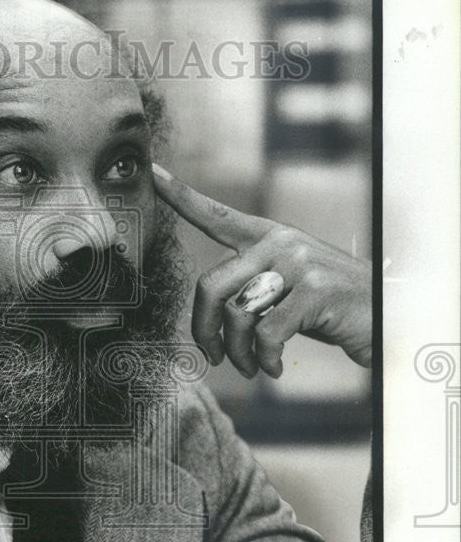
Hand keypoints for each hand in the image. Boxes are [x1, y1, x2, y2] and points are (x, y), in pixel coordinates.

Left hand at [152, 164, 371, 377]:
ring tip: (252, 366)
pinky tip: (274, 368)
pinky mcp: (316, 292)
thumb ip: (250, 288)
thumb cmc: (328, 305)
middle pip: (211, 285)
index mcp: (268, 236)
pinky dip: (265, 360)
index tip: (153, 174)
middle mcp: (280, 243)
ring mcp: (300, 264)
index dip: (182, 197)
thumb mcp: (285, 287)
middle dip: (203, 329)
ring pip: (238, 315)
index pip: (216, 216)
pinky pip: (267, 334)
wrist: (388, 313)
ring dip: (238, 353)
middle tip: (212, 355)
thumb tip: (210, 320)